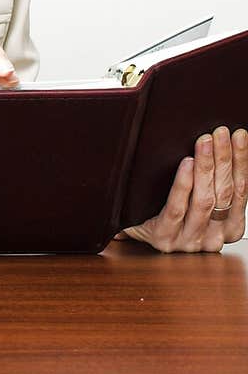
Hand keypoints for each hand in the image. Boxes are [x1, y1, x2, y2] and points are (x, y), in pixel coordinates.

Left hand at [115, 126, 247, 251]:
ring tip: (205, 141)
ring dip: (206, 167)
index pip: (240, 191)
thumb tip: (221, 143)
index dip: (241, 162)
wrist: (135, 231)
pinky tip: (186, 163)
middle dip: (224, 159)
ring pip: (204, 200)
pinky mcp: (165, 238)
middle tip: (221, 132)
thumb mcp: (198, 198)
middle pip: (224, 193)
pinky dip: (183, 184)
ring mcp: (189, 241)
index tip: (239, 136)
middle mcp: (212, 238)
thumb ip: (212, 182)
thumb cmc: (169, 210)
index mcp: (228, 228)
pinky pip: (176, 208)